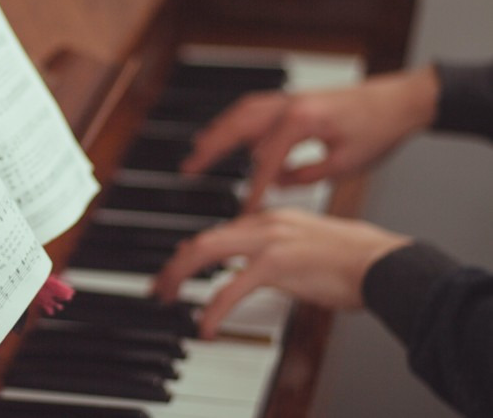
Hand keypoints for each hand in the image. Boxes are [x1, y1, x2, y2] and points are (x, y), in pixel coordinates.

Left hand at [151, 209, 409, 338]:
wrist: (384, 263)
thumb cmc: (357, 259)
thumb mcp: (308, 246)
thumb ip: (278, 253)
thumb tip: (256, 271)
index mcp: (271, 219)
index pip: (220, 232)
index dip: (194, 251)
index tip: (180, 267)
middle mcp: (265, 223)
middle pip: (203, 238)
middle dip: (176, 262)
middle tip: (161, 286)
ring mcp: (269, 241)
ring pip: (206, 252)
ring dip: (180, 276)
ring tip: (168, 298)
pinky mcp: (277, 264)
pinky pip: (232, 288)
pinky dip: (214, 309)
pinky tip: (206, 326)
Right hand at [181, 68, 438, 211]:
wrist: (401, 100)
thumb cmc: (379, 130)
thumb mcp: (346, 164)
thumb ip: (306, 175)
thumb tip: (279, 182)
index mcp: (302, 121)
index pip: (265, 160)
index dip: (254, 188)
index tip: (243, 210)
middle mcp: (290, 105)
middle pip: (237, 127)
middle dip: (210, 149)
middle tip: (188, 168)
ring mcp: (290, 99)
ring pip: (241, 113)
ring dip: (218, 132)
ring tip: (199, 151)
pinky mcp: (294, 99)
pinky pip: (255, 109)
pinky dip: (236, 123)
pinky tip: (232, 138)